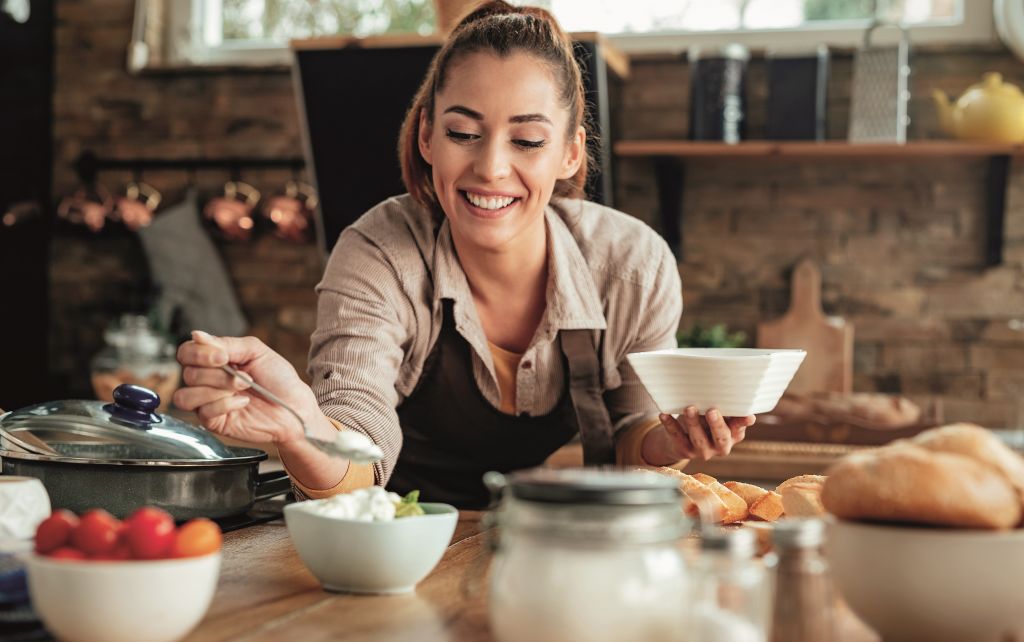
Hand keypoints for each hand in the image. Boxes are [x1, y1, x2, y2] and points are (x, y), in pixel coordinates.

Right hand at [173, 330, 318, 445]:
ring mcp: (208, 402)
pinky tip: (243, 403)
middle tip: (244, 377)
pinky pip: (203, 412)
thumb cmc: (278, 378)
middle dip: (218, 375)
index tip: (223, 357)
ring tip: (243, 389)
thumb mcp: (255, 351)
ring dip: (218, 390)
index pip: (186, 353)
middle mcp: (207, 380)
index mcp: (214, 360)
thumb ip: (226, 343)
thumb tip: (197, 335)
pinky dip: (225, 405)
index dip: (199, 354)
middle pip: (188, 374)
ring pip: (187, 395)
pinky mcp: (213, 422)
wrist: (293, 406)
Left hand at [659, 407, 755, 459]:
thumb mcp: (718, 415)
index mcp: (733, 435)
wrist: (681, 441)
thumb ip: (724, 407)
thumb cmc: (705, 421)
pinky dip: (670, 425)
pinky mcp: (684, 451)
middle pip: (721, 438)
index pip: (739, 429)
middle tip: (712, 411)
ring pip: (699, 439)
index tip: (749, 416)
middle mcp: (721, 446)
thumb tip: (728, 387)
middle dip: (716, 425)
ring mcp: (703, 451)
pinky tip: (664, 415)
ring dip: (694, 423)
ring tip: (689, 408)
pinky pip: (677, 438)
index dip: (743, 423)